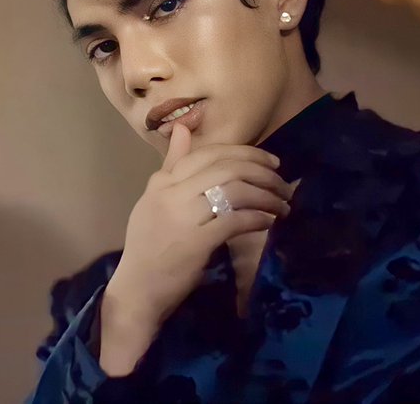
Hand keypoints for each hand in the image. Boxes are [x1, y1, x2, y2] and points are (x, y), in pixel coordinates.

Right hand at [98, 123, 290, 373]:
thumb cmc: (149, 246)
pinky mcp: (196, 242)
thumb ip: (172, 166)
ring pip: (234, 190)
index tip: (270, 161)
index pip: (208, 152)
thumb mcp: (154, 200)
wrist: (137, 290)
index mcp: (161, 182)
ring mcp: (182, 217)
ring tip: (282, 205)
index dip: (245, 152)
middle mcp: (170, 193)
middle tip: (283, 182)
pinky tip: (268, 221)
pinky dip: (257, 218)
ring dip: (265, 195)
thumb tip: (182, 129)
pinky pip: (235, 220)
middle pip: (226, 167)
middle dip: (262, 171)